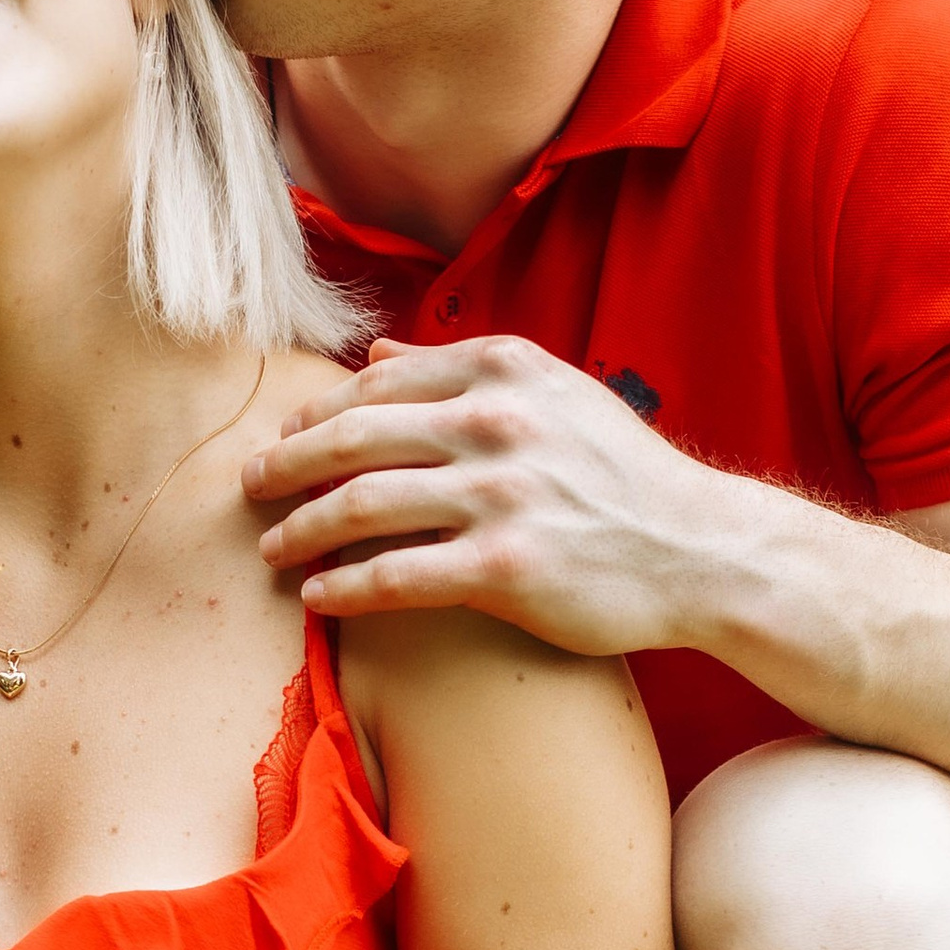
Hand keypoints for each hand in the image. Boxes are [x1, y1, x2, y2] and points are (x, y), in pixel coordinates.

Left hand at [243, 335, 732, 656]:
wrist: (701, 552)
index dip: (314, 413)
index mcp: (502, 370)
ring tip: (272, 546)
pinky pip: (394, 576)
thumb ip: (460, 371)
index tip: (282, 437)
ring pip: (360, 505)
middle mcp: (496, 423)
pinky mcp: (505, 567)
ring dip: (300, 527)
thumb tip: (372, 354)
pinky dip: (344, 586)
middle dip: (285, 465)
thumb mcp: (552, 396)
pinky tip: (317, 595)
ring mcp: (500, 495)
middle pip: (351, 438)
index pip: (375, 384)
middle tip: (248, 487)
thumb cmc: (619, 474)